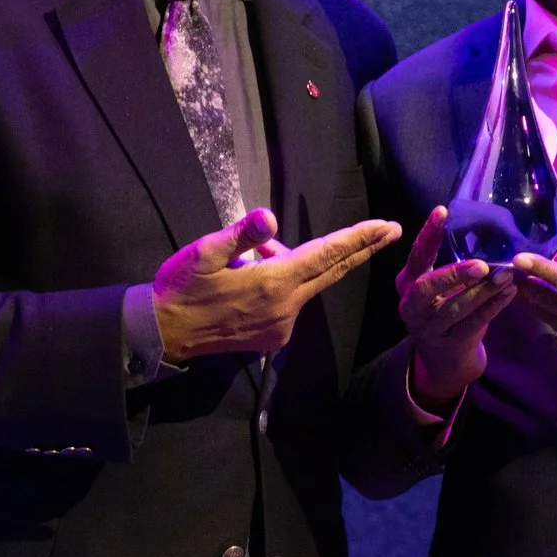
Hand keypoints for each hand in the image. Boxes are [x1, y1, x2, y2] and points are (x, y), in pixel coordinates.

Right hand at [153, 210, 399, 360]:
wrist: (165, 333)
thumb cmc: (182, 287)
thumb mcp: (204, 252)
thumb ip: (240, 234)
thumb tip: (267, 218)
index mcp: (274, 283)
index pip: (326, 254)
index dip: (358, 238)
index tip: (387, 227)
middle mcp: (286, 307)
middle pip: (331, 271)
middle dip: (361, 248)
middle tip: (391, 229)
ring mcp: (282, 327)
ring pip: (305, 284)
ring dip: (296, 263)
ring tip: (256, 253)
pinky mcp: (273, 338)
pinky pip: (291, 302)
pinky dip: (284, 283)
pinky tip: (253, 277)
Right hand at [395, 205, 515, 408]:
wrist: (444, 357)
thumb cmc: (444, 308)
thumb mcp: (439, 285)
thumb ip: (450, 261)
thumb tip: (484, 225)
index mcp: (408, 282)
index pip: (417, 254)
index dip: (428, 234)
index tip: (443, 211)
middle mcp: (411, 304)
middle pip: (426, 287)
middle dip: (454, 274)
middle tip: (482, 264)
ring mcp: (428, 327)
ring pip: (454, 308)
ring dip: (482, 292)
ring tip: (506, 276)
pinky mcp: (448, 344)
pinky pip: (472, 323)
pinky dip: (492, 307)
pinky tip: (509, 293)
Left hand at [511, 205, 556, 352]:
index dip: (543, 270)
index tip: (519, 258)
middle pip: (550, 303)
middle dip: (525, 284)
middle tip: (503, 267)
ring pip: (546, 315)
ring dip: (527, 296)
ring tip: (508, 276)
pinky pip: (551, 322)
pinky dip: (538, 305)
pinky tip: (526, 291)